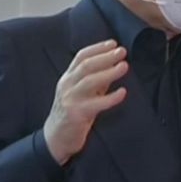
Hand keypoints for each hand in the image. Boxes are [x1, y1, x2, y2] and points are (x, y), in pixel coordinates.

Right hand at [44, 40, 127, 164]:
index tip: (113, 43)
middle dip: (105, 56)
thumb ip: (94, 81)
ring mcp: (70, 99)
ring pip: (89, 81)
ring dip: (109, 72)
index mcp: (67, 78)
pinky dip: (111, 98)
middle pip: (86, 66)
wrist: (56, 138)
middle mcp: (67, 86)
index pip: (81, 57)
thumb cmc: (73, 113)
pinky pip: (96, 104)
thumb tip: (113, 66)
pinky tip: (122, 92)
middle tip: (122, 51)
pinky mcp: (76, 114)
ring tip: (124, 66)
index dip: (97, 48)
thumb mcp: (81, 93)